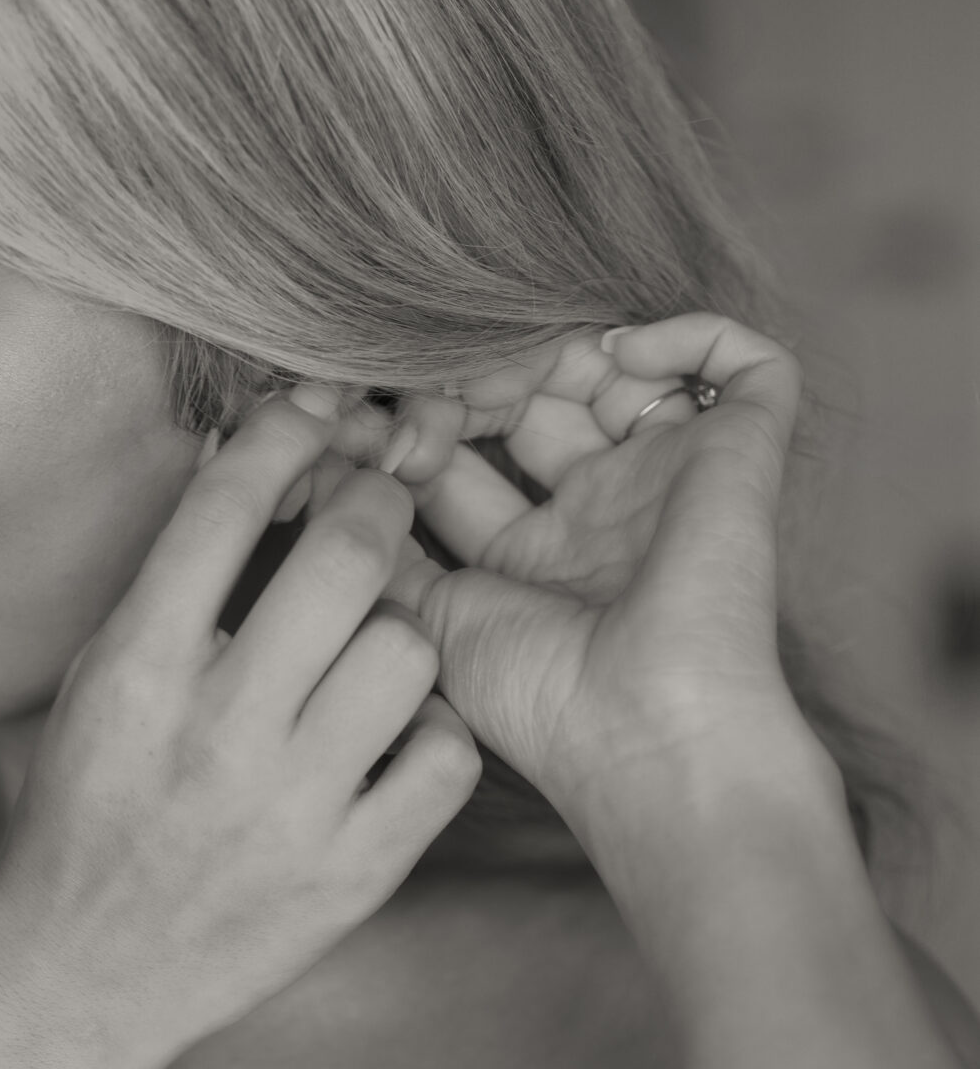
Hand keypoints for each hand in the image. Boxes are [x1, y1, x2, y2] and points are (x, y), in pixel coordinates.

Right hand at [0, 385, 481, 1051]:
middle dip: (376, 504)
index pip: (227, 507)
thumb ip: (170, 588)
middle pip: (347, 559)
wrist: (82, 972)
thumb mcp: (98, 684)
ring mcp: (291, 810)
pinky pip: (447, 759)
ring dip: (403, 633)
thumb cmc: (90, 810)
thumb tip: (251, 462)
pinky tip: (396, 740)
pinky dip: (433, 736)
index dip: (285, 435)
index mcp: (138, 672)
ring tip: (375, 647)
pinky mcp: (352, 875)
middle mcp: (217, 733)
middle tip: (378, 504)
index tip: (314, 416)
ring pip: (410, 654)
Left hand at [376, 316, 819, 858]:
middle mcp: (602, 508)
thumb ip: (376, 548)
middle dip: (462, 383)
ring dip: (544, 347)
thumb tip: (324, 477)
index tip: (355, 434)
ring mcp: (672, 478)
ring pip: (616, 362)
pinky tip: (615, 357)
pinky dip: (685, 332)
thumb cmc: (540, 699)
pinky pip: (744, 363)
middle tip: (414, 408)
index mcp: (533, 551)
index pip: (465, 450)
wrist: (643, 735)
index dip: (412, 425)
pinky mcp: (744, 453)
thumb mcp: (425, 615)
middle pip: (531, 395)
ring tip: (494, 378)